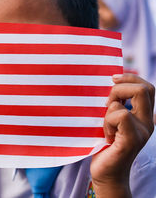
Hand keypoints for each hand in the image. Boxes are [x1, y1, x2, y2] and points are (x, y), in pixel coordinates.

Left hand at [90, 74, 153, 196]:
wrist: (106, 173)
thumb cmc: (103, 145)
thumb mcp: (109, 119)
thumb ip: (115, 104)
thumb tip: (108, 83)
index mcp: (144, 116)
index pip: (147, 87)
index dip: (130, 78)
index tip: (112, 80)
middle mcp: (148, 122)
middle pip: (144, 89)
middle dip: (119, 88)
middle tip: (106, 103)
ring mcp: (142, 131)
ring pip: (127, 102)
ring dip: (109, 109)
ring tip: (106, 125)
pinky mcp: (132, 139)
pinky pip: (120, 116)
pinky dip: (107, 121)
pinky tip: (106, 135)